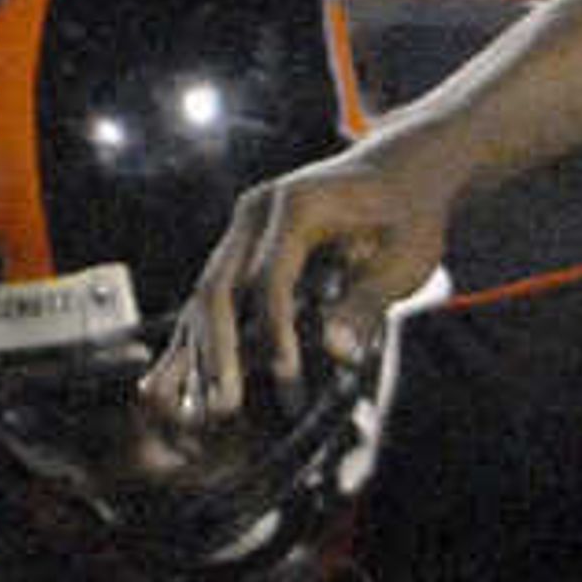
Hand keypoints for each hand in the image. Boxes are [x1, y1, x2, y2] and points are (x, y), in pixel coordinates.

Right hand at [148, 139, 459, 432]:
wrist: (401, 170)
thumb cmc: (409, 214)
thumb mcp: (405, 258)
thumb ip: (367, 302)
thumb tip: (337, 353)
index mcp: (296, 205)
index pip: (272, 275)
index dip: (276, 328)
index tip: (285, 376)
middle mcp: (256, 212)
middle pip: (220, 285)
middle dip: (219, 350)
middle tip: (224, 406)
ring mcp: (242, 228)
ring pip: (207, 295)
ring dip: (198, 353)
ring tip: (191, 411)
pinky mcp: (241, 247)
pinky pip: (213, 297)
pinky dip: (198, 340)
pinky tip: (172, 385)